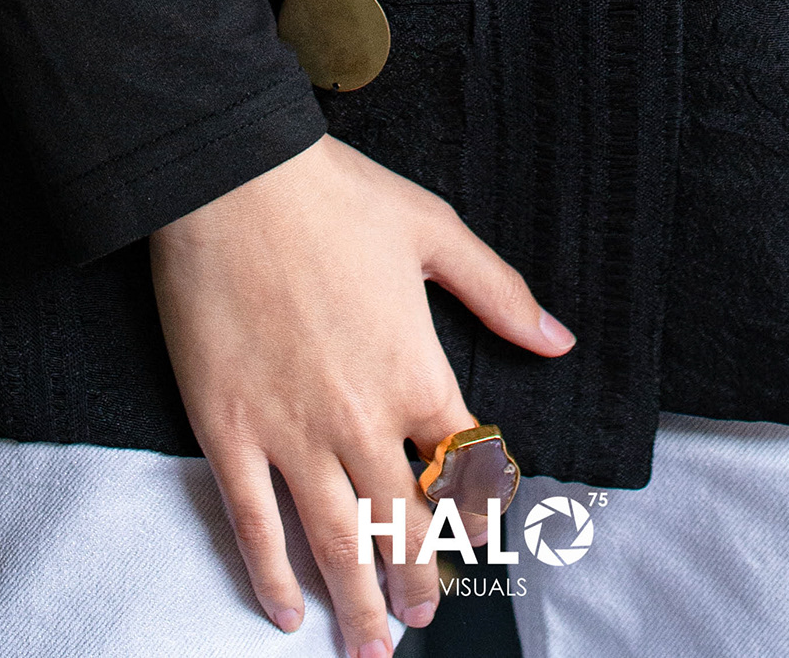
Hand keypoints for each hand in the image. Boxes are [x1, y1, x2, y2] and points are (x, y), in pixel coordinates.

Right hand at [150, 132, 571, 654]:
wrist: (232, 177)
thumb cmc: (333, 194)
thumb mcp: (433, 230)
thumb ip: (498, 293)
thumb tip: (558, 339)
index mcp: (417, 370)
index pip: (461, 468)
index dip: (473, 512)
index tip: (478, 540)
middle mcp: (360, 419)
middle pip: (401, 523)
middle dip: (417, 581)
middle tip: (422, 618)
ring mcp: (292, 433)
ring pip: (335, 541)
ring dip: (357, 603)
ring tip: (373, 648)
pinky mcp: (230, 432)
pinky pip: (255, 522)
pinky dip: (273, 574)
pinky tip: (287, 608)